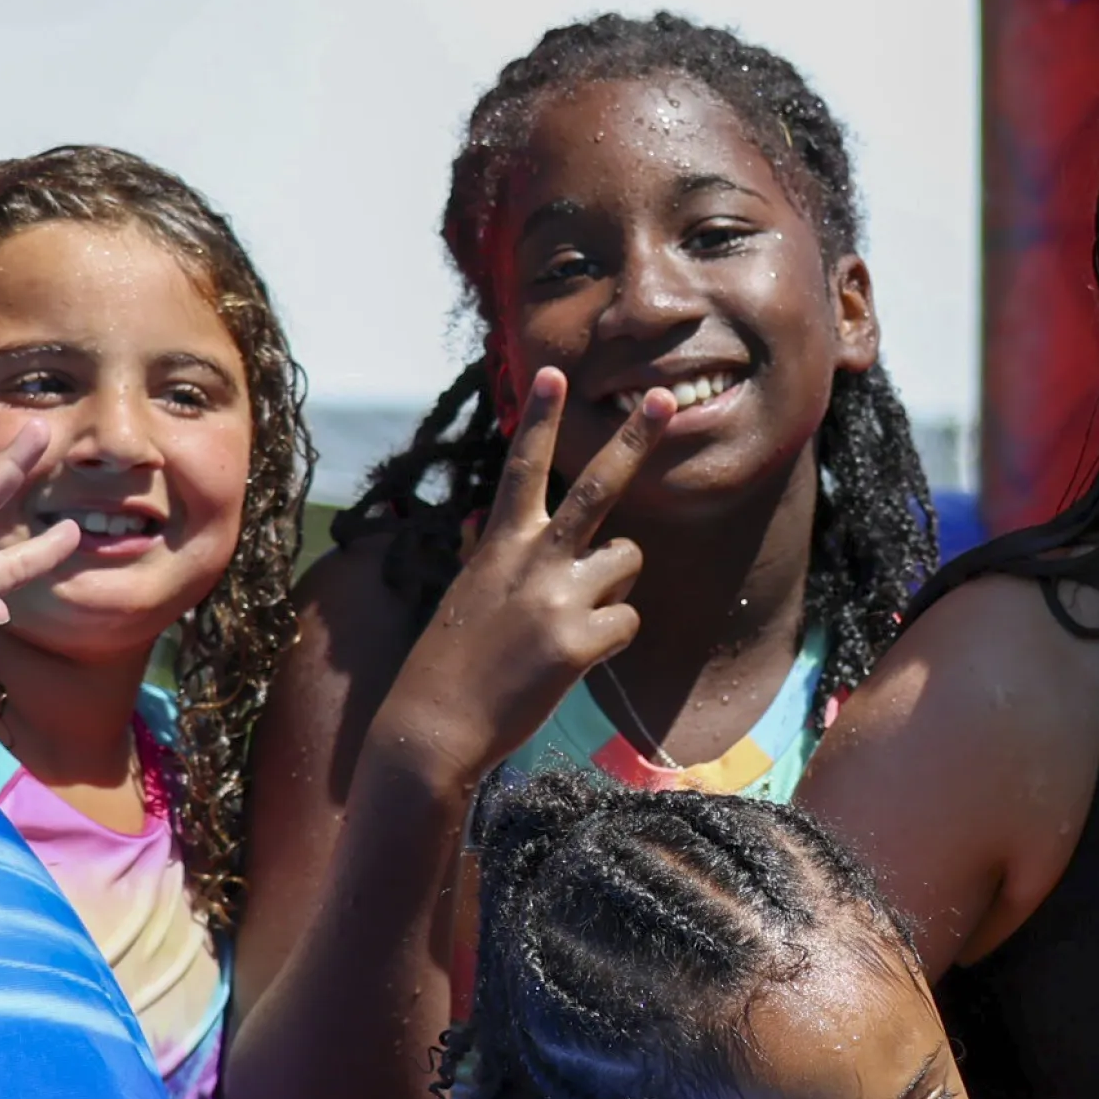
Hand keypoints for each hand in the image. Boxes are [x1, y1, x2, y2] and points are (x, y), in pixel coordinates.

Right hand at [377, 368, 665, 771]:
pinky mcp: (579, 642)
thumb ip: (493, 555)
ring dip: (614, 588)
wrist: (433, 727)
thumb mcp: (468, 593)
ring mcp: (557, 598)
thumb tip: (489, 523)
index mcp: (500, 543)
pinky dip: (609, 642)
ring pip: (629, 562)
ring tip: (569, 622)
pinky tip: (572, 661)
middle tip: (665, 399)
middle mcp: (531, 559)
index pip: (522, 467)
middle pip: (599, 488)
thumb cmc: (452, 663)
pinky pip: (628, 624)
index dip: (538, 419)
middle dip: (636, 440)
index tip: (554, 372)